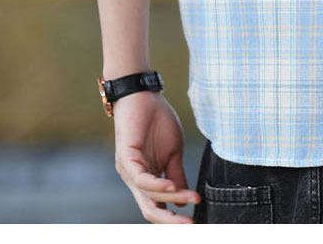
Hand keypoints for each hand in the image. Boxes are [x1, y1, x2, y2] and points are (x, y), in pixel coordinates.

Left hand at [112, 90, 200, 222]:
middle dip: (170, 221)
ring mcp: (129, 170)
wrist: (143, 95)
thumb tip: (183, 201)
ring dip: (171, 199)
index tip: (196, 221)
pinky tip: (172, 187)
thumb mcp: (173, 151)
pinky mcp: (126, 158)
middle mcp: (135, 179)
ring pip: (148, 196)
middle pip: (150, 209)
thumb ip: (176, 175)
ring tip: (192, 198)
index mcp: (147, 179)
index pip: (159, 207)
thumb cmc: (157, 120)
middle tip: (190, 226)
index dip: (175, 217)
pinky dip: (157, 185)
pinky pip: (141, 179)